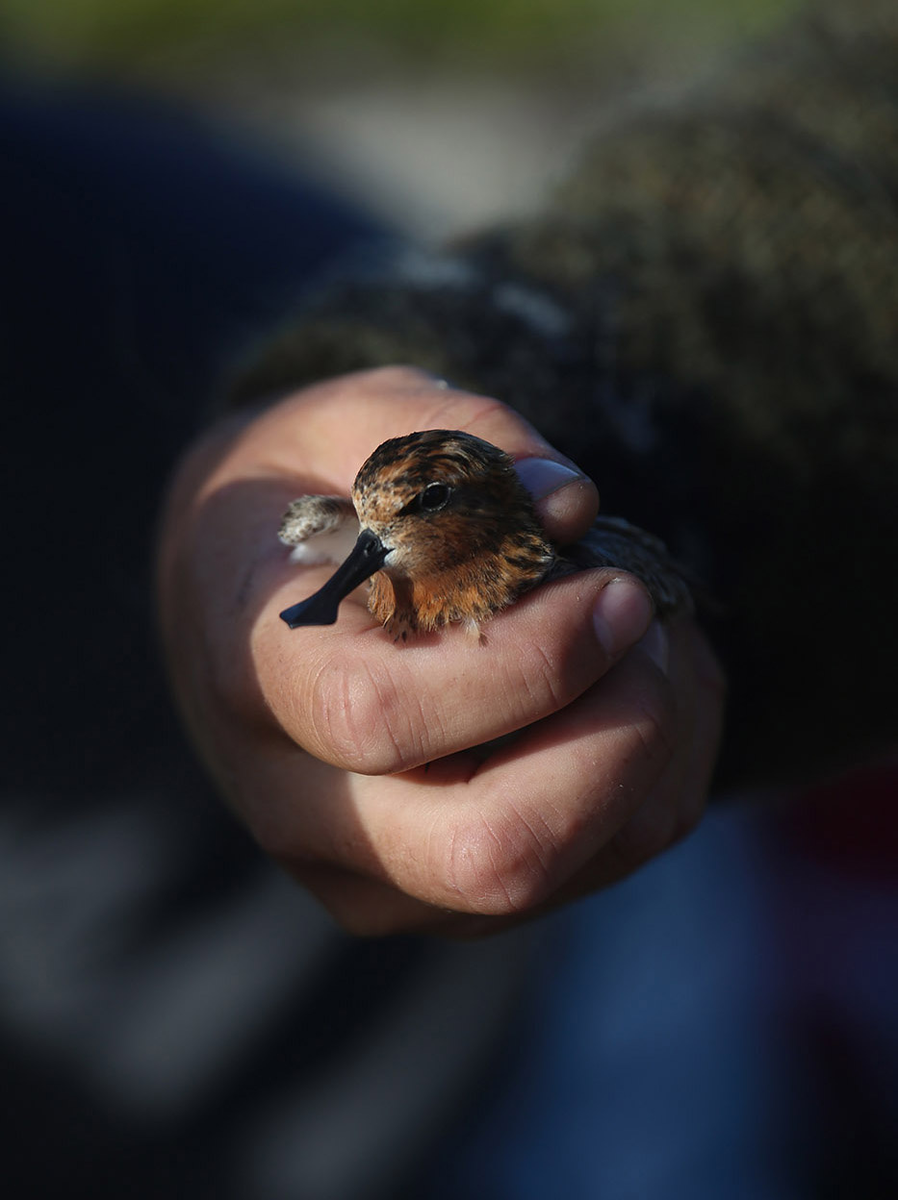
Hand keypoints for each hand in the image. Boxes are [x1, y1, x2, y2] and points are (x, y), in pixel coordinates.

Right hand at [157, 367, 724, 935]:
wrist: (252, 602)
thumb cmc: (308, 498)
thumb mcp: (354, 424)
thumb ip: (458, 448)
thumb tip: (571, 508)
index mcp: (255, 677)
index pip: (382, 716)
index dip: (530, 659)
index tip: (607, 586)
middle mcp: (305, 810)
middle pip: (491, 855)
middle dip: (620, 733)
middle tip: (638, 615)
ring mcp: (381, 875)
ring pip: (579, 865)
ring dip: (658, 732)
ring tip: (631, 624)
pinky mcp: (452, 899)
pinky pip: (612, 859)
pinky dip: (663, 761)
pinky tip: (621, 678)